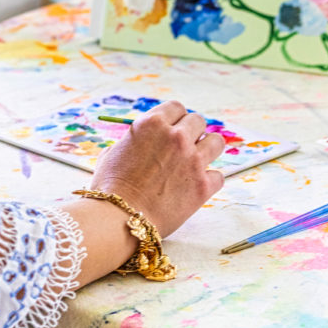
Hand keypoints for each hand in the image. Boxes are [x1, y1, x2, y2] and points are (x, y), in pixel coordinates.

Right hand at [90, 101, 224, 237]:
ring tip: (198, 161)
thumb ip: (131, 142)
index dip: (175, 119)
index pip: (176, 108)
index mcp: (152, 124)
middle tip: (184, 147)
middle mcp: (175, 137)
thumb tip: (138, 144)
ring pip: (216, 142)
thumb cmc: (109, 189)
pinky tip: (196, 187)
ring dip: (208, 150)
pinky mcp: (202, 186)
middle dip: (192, 132)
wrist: (118, 220)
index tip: (174, 128)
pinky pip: (218, 176)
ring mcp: (192, 160)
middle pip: (198, 121)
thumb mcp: (112, 154)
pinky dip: (208, 181)